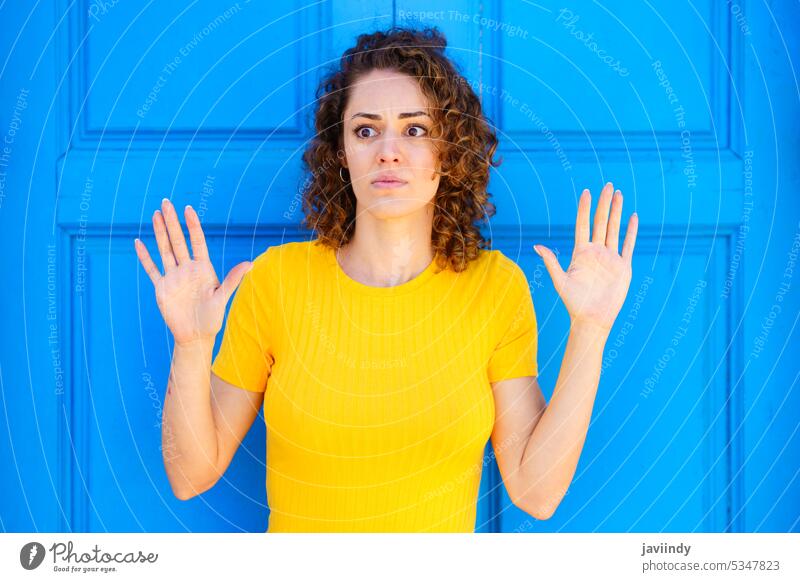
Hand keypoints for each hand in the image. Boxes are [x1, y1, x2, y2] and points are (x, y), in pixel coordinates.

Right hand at [134, 198, 252, 346]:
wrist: (195, 336)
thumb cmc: (212, 317)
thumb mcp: (222, 297)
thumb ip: (233, 279)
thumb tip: (250, 264)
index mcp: (203, 268)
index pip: (197, 242)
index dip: (193, 226)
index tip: (188, 209)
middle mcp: (187, 269)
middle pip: (178, 241)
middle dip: (172, 222)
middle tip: (166, 202)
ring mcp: (173, 276)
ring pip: (165, 250)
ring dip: (160, 233)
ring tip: (156, 214)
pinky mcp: (161, 287)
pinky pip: (151, 269)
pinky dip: (145, 256)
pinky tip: (138, 242)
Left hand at [534, 182, 638, 333]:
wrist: (592, 319)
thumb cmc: (574, 302)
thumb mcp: (560, 280)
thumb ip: (551, 262)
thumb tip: (536, 245)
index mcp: (580, 253)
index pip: (583, 225)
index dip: (584, 209)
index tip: (586, 192)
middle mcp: (596, 252)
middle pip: (600, 222)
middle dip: (603, 204)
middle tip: (607, 185)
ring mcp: (610, 258)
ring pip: (614, 229)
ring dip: (617, 212)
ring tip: (618, 194)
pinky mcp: (623, 267)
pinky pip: (628, 245)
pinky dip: (631, 231)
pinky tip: (633, 217)